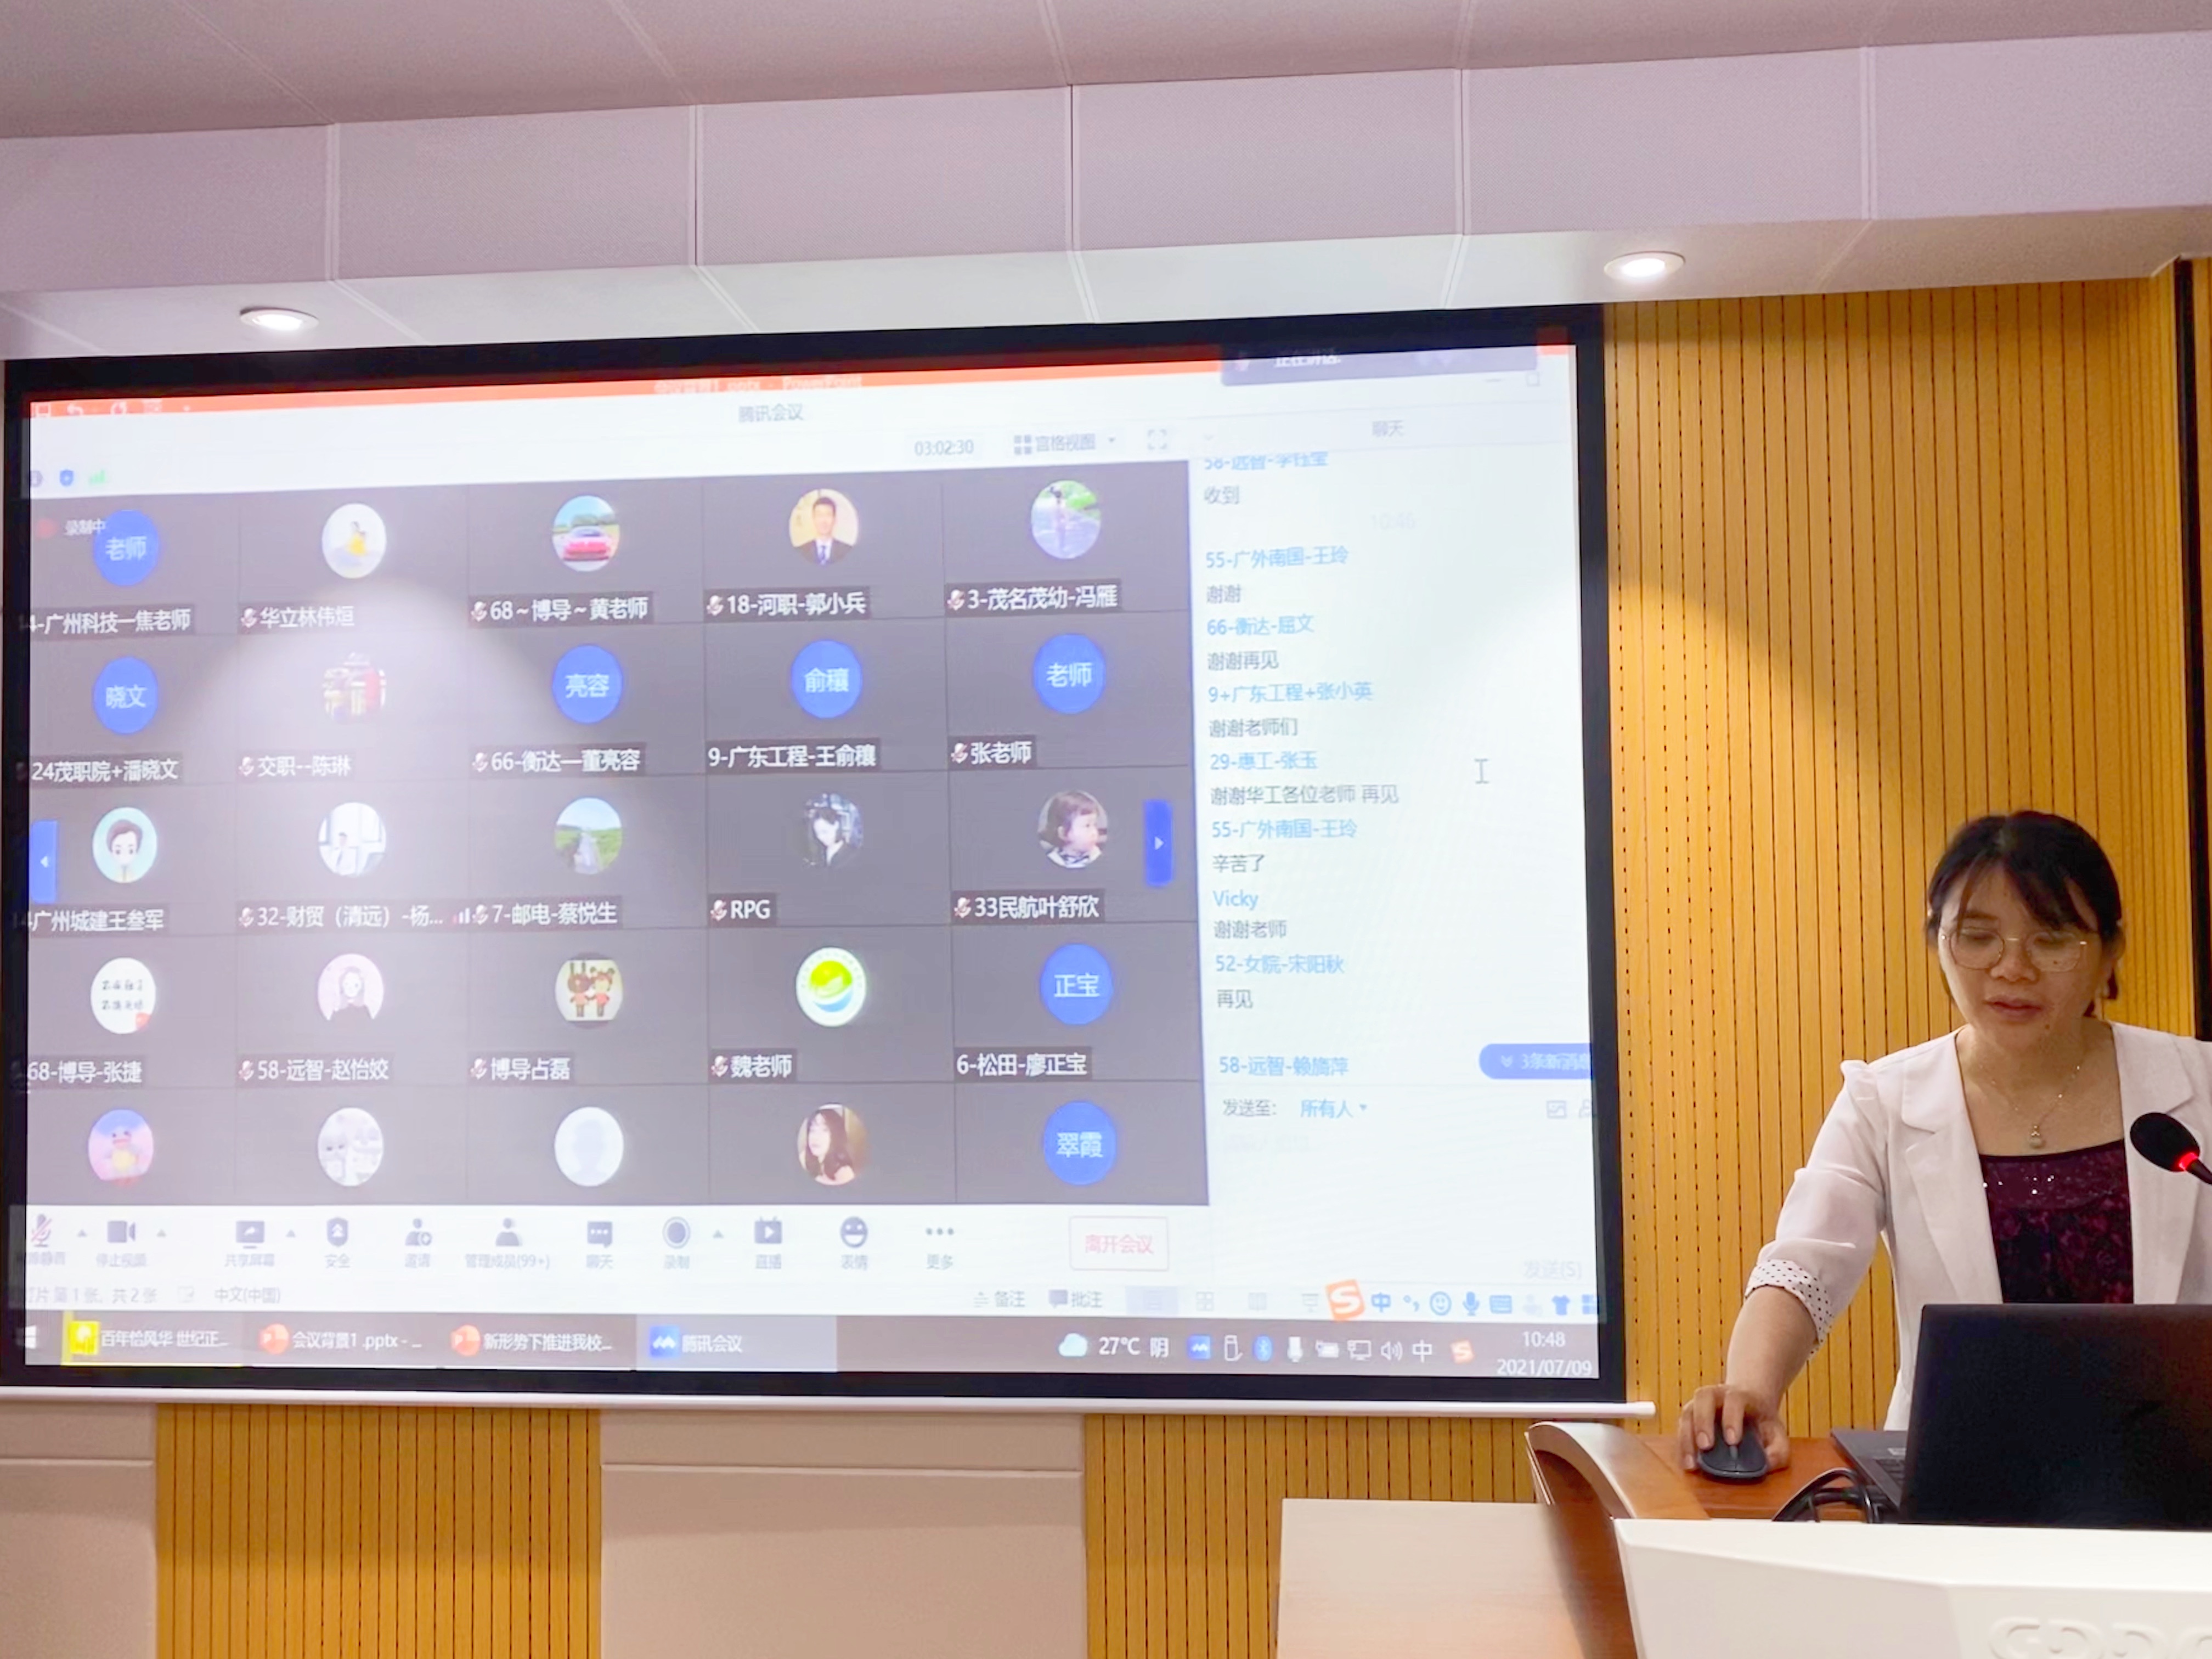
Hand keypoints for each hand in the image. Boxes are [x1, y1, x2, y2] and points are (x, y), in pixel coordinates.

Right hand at [1676, 1384, 1791, 1472]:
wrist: (1749, 1403)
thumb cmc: (1761, 1421)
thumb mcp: (1777, 1433)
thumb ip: (1778, 1450)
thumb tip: (1768, 1464)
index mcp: (1740, 1395)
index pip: (1734, 1400)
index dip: (1731, 1418)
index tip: (1733, 1440)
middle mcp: (1716, 1394)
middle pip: (1703, 1398)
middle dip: (1702, 1423)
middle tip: (1705, 1446)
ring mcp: (1700, 1403)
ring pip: (1688, 1412)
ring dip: (1686, 1437)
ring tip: (1691, 1462)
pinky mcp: (1690, 1416)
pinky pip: (1681, 1427)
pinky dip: (1682, 1445)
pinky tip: (1687, 1462)